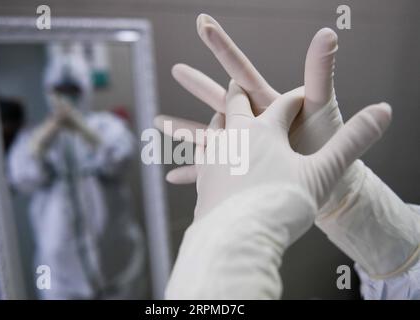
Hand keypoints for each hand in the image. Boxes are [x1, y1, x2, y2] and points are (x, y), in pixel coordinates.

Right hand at [155, 14, 340, 184]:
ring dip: (184, 129)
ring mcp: (246, 145)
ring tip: (157, 123)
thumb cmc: (328, 140)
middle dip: (199, 84)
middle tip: (176, 69)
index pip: (241, 72)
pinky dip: (193, 172)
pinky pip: (212, 171)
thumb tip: (328, 32)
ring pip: (209, 135)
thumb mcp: (321, 105)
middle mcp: (254, 121)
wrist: (331, 179)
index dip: (224, 48)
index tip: (204, 25)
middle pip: (220, 100)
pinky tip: (173, 176)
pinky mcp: (242, 169)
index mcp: (267, 102)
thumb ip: (320, 72)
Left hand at [195, 81, 390, 218]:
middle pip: (236, 104)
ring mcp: (214, 157)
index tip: (302, 96)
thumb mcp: (323, 172)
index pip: (284, 104)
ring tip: (222, 115)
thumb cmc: (280, 204)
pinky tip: (205, 156)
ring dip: (219, 117)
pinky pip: (199, 157)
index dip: (296, 98)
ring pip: (214, 127)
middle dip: (240, 92)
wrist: (236, 238)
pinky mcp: (203, 179)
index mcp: (264, 130)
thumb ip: (352, 141)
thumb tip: (382, 111)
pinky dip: (204, 149)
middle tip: (237, 84)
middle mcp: (234, 137)